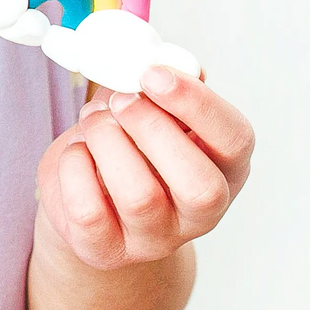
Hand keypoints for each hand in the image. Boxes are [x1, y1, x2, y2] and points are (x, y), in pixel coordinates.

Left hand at [35, 65, 253, 271]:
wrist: (88, 195)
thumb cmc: (130, 142)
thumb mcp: (154, 108)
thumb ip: (164, 84)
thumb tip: (165, 58)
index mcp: (225, 167)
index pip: (235, 142)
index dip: (196, 104)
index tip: (152, 73)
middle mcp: (200, 213)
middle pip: (199, 185)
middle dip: (152, 129)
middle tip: (120, 100)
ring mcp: (155, 239)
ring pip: (139, 197)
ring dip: (107, 141)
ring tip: (94, 120)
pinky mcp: (107, 251)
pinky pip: (89, 212)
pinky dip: (74, 167)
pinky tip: (77, 153)